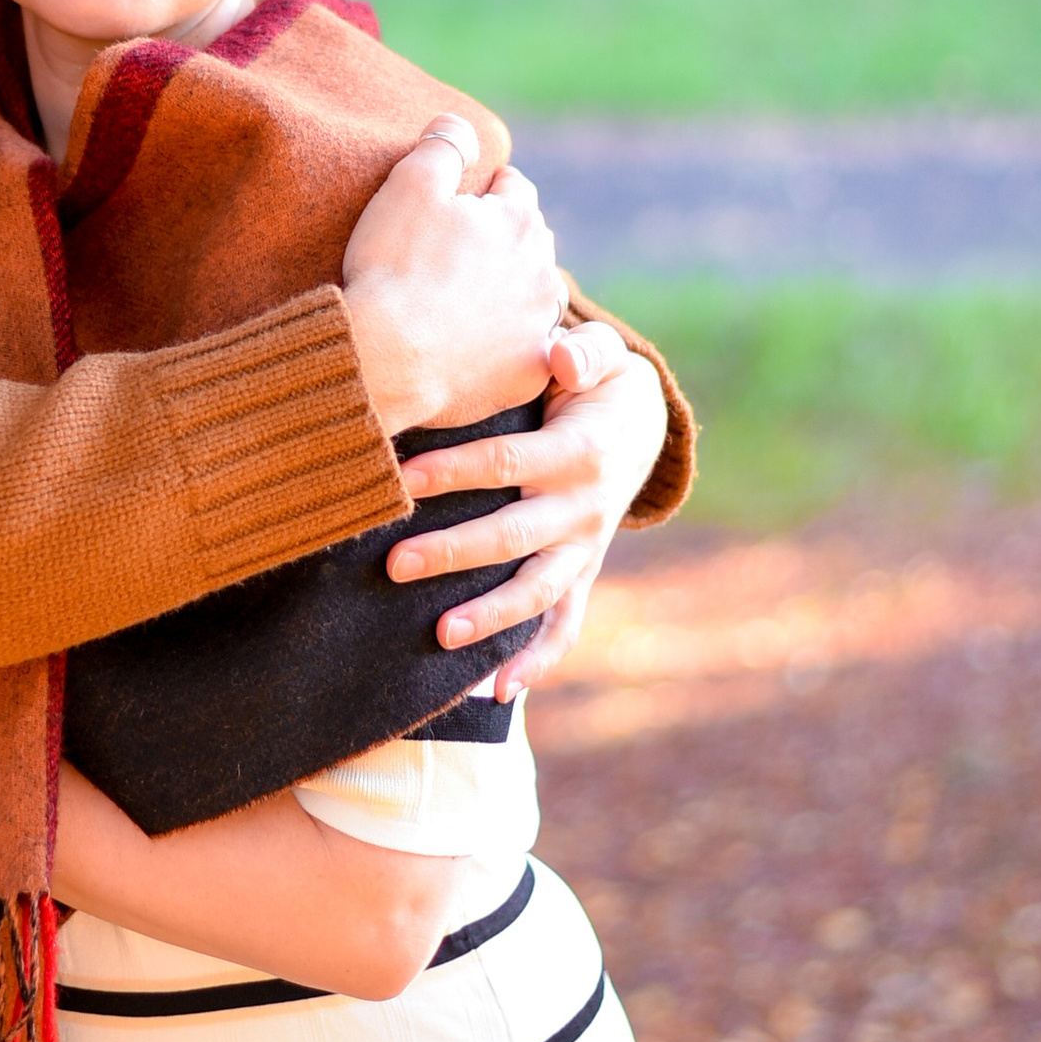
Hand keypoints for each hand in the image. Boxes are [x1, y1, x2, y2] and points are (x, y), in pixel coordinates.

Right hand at [340, 118, 562, 438]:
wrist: (387, 359)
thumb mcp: (409, 185)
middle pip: (529, 240)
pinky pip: (529, 351)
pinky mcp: (529, 371)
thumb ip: (442, 146)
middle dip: (502, 240)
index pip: (512, 186)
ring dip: (512, 291)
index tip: (454, 206)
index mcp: (518, 219)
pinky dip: (511, 345)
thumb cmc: (394, 268)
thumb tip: (461, 122)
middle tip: (456, 253)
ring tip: (468, 300)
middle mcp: (542, 270)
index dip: (481, 190)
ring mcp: (539, 324)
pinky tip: (478, 347)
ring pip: (535, 295)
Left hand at [383, 319, 667, 697]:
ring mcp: (585, 550)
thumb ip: (581, 352)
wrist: (644, 426)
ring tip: (441, 636)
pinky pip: (563, 626)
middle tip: (395, 564)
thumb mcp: (601, 359)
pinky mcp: (582, 574)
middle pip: (512, 536)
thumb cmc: (598, 385)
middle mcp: (585, 510)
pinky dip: (537, 662)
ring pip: (537, 591)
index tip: (399, 478)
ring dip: (491, 617)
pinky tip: (495, 693)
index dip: (452, 471)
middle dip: (454, 552)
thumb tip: (559, 348)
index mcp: (578, 455)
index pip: (504, 463)